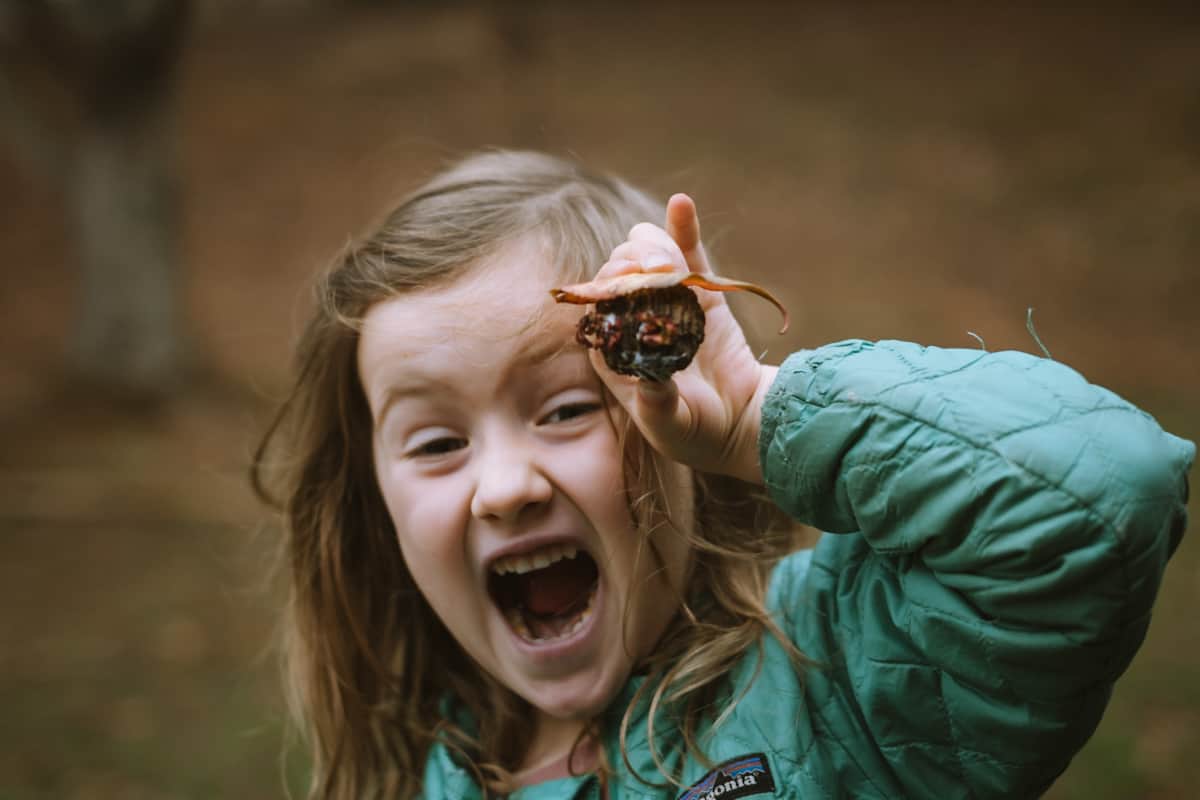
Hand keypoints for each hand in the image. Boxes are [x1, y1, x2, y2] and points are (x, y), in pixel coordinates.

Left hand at [590, 193, 775, 484]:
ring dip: (654, 248)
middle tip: (660, 275)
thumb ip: (658, 404)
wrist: (742, 425)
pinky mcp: (701, 294)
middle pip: (619, 272)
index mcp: (614, 350)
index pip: (599, 304)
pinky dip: (682, 227)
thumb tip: (651, 383)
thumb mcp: (671, 426)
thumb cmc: (697, 433)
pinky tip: (680, 203)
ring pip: (647, 256)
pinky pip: (688, 253)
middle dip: (632, 265)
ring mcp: (667, 301)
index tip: (630, 287)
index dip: (609, 289)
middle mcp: (634, 319)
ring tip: (670, 262)